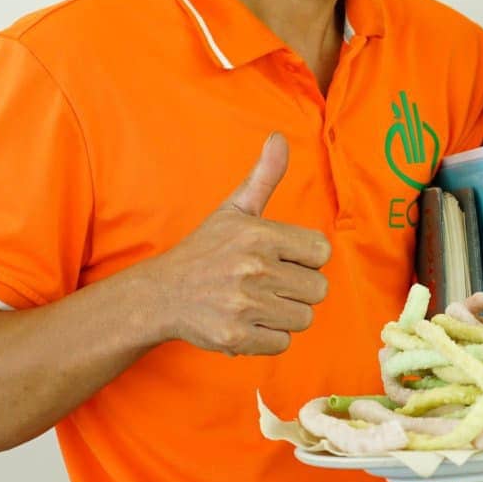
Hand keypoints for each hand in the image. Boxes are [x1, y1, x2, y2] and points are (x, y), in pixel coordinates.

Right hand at [140, 134, 332, 355]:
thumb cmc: (205, 251)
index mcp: (259, 234)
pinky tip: (247, 322)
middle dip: (298, 288)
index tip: (283, 258)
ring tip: (258, 302)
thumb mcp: (234, 209)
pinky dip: (268, 337)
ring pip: (304, 318)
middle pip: (318, 289)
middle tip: (270, 283)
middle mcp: (253, 268)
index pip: (321, 252)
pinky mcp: (236, 336)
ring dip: (285, 314)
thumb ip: (264, 176)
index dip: (305, 258)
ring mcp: (244, 304)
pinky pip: (282, 343)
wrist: (161, 294)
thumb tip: (279, 138)